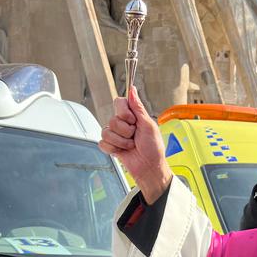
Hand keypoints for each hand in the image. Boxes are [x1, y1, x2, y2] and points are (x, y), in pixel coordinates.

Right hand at [98, 87, 172, 203]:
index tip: (132, 120)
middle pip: (112, 119)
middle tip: (135, 137)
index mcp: (132, 116)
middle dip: (125, 131)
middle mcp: (122, 124)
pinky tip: (122, 151)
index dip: (124, 112)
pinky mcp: (110, 147)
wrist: (149, 167)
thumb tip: (132, 89)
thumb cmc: (153, 148)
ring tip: (131, 146)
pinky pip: (102, 143)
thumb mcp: (148, 125)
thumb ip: (138, 107)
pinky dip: (113, 149)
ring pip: (106, 132)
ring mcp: (115, 135)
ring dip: (121, 142)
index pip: (118, 102)